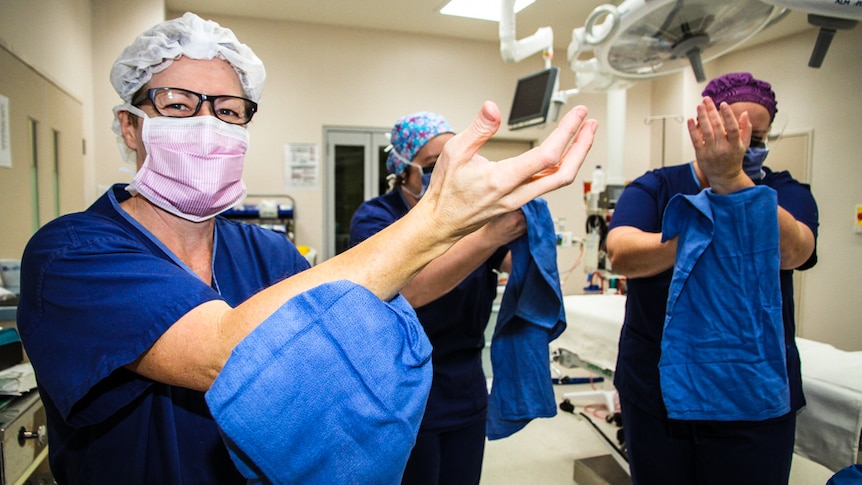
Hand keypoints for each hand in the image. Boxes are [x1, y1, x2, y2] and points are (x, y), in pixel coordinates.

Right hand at [419, 101, 596, 238]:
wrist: (441, 223)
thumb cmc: (446, 190)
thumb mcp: (455, 151)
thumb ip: (478, 128)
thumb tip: (493, 107)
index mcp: (502, 180)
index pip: (547, 156)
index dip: (567, 133)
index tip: (577, 115)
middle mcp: (516, 193)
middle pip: (563, 173)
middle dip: (582, 147)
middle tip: (590, 124)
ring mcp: (520, 200)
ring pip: (558, 181)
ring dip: (575, 157)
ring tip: (582, 135)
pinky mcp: (519, 201)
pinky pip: (547, 185)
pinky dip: (560, 167)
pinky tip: (562, 154)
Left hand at [687, 97, 752, 193]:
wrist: (725, 176)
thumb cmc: (734, 158)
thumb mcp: (744, 144)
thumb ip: (746, 128)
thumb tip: (744, 113)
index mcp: (735, 145)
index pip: (733, 128)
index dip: (728, 116)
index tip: (723, 104)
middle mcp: (723, 149)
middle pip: (717, 127)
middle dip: (712, 112)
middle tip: (707, 100)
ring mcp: (711, 152)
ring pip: (706, 132)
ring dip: (702, 118)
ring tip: (700, 106)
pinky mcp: (701, 155)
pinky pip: (696, 140)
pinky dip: (692, 130)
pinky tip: (691, 119)